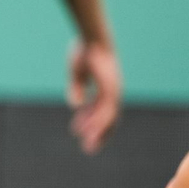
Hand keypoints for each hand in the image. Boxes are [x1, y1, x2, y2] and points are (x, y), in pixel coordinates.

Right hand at [67, 39, 121, 153]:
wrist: (93, 38)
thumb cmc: (85, 51)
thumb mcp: (77, 72)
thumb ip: (77, 87)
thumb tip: (75, 104)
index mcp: (107, 88)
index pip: (103, 112)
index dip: (94, 125)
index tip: (82, 135)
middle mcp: (113, 92)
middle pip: (109, 120)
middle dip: (99, 135)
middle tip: (88, 149)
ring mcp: (112, 91)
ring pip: (107, 118)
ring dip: (96, 132)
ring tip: (86, 145)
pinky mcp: (109, 89)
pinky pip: (103, 110)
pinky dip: (95, 122)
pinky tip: (84, 130)